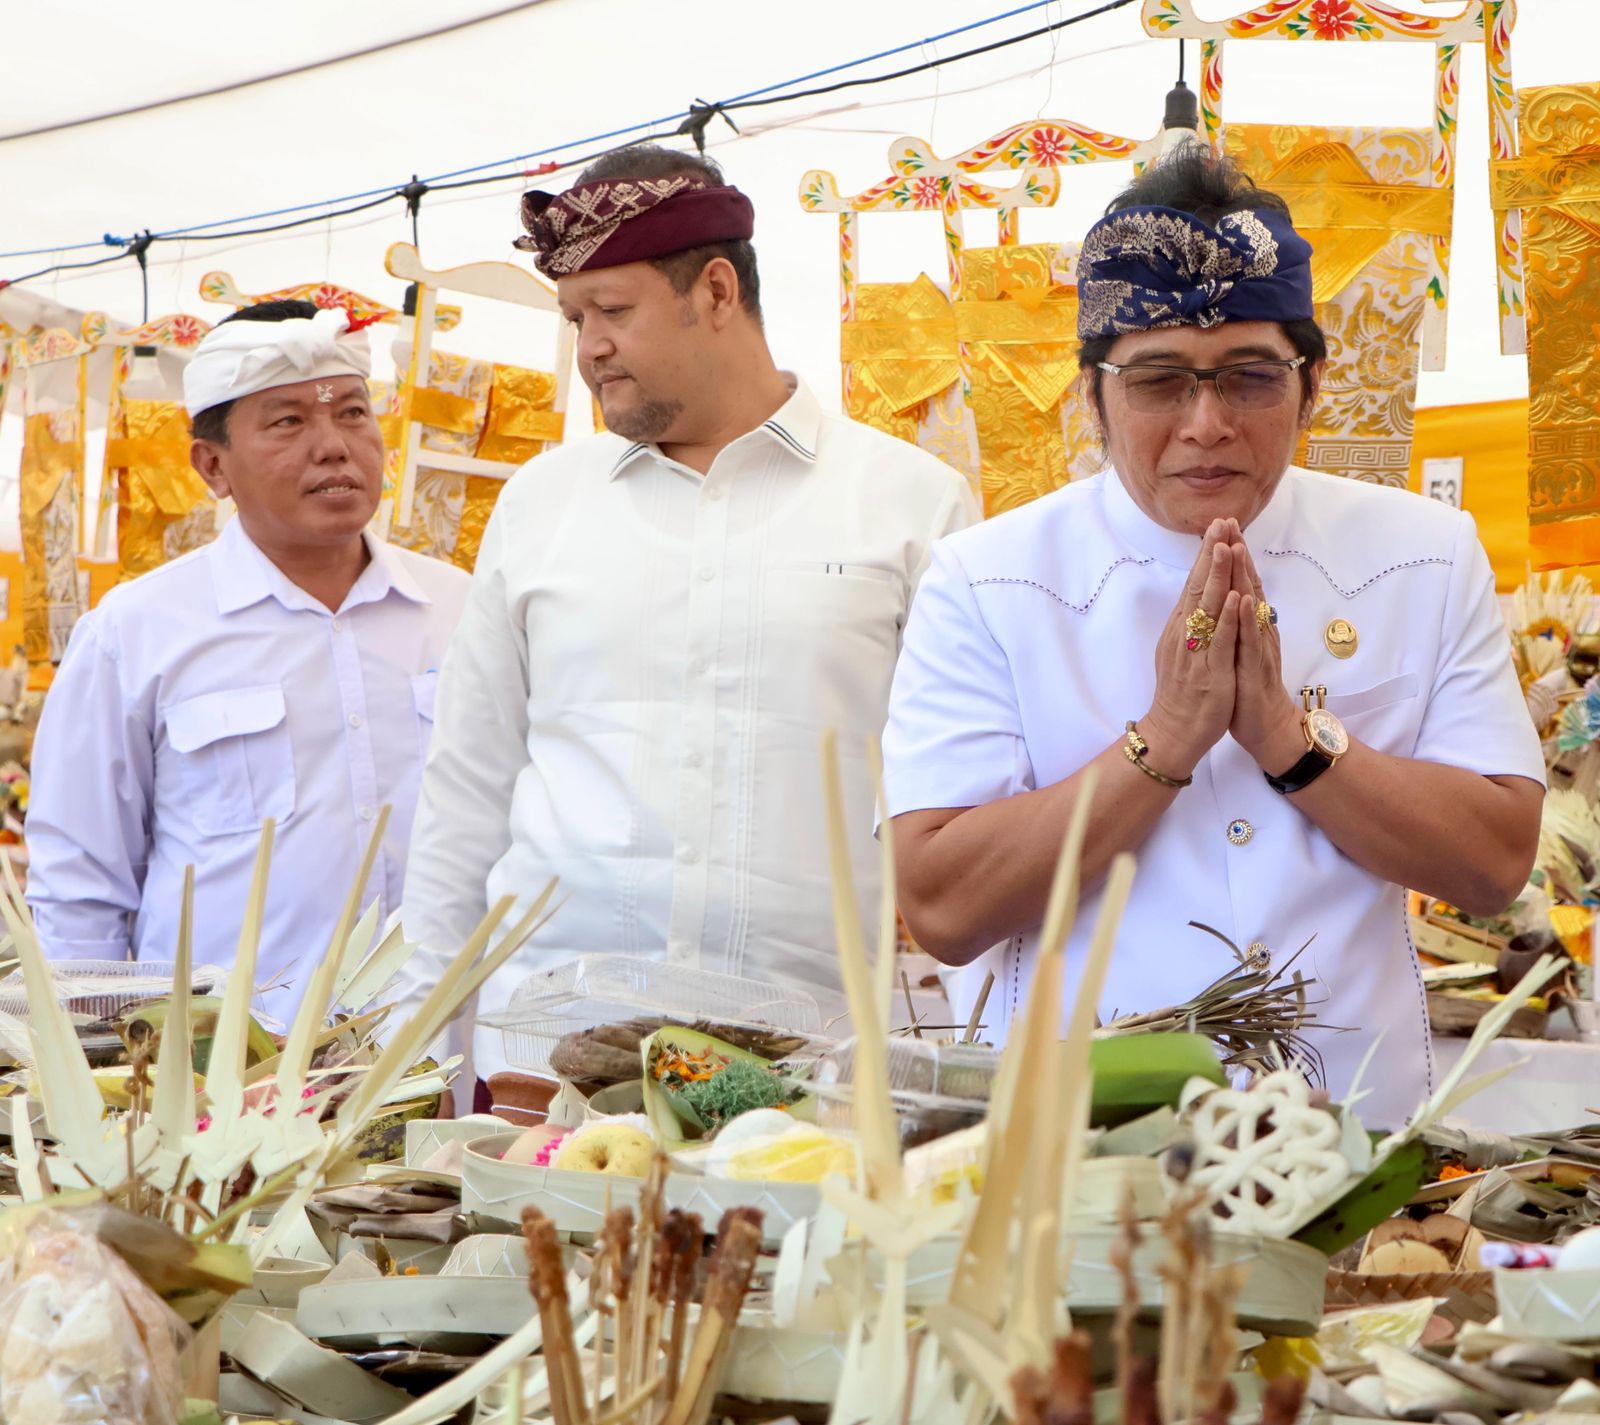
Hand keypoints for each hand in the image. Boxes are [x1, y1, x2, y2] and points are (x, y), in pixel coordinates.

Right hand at [1142, 518, 1243, 778]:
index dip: (1205, 555)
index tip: (1216, 527)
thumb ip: (1191, 626)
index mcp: (1181, 629)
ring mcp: (1196, 652)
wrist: (1173, 733)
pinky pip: (1220, 641)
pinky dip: (1228, 618)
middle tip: (1220, 522)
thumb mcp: (1183, 652)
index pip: (1194, 584)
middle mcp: (1185, 635)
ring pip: (1208, 608)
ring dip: (1217, 576)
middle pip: (1198, 587)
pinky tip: (1235, 597)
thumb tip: (1197, 601)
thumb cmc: (1181, 694)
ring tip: (1226, 546)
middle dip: (1211, 554)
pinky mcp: (1210, 672)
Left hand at [1229, 537, 1304, 771]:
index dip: (1229, 555)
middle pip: (1246, 584)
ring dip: (1243, 578)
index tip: (1219, 525)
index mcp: (1247, 625)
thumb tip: (1226, 596)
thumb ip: (1234, 621)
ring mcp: (1258, 647)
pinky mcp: (1255, 668)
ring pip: (1251, 606)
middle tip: (1229, 521)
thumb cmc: (1246, 687)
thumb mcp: (1236, 648)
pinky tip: (1242, 601)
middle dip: (1236, 553)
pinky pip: (1251, 641)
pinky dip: (1246, 620)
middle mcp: (1256, 629)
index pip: (1238, 582)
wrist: (1265, 726)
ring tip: (1236, 548)